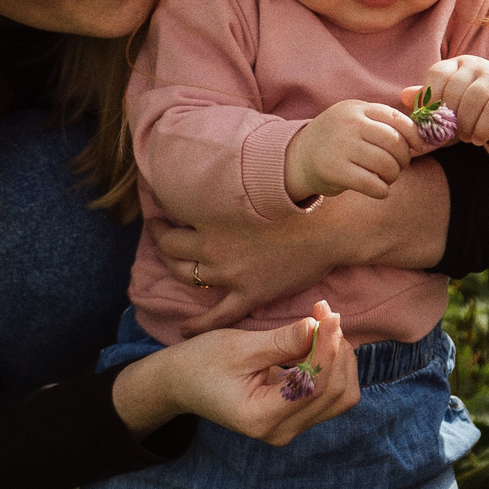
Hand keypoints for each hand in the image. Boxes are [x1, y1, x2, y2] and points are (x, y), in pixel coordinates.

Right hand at [112, 301, 361, 444]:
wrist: (180, 383)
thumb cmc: (201, 362)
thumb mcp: (239, 347)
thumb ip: (282, 341)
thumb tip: (320, 325)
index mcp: (261, 417)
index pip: (315, 385)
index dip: (328, 348)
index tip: (327, 314)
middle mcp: (280, 431)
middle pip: (338, 394)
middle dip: (338, 351)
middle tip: (325, 314)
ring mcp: (290, 428)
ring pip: (341, 396)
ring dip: (340, 358)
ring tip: (323, 325)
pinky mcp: (295, 417)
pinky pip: (330, 394)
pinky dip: (332, 366)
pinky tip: (320, 341)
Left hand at [148, 162, 448, 334]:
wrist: (331, 226)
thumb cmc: (299, 197)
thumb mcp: (257, 183)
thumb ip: (229, 183)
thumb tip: (219, 159)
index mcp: (213, 217)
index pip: (170, 223)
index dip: (159, 219)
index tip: (157, 212)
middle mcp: (215, 247)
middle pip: (171, 251)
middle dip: (161, 242)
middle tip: (159, 235)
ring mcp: (231, 274)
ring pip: (188, 278)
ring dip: (176, 272)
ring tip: (170, 267)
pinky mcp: (251, 294)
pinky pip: (216, 316)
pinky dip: (196, 324)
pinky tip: (184, 329)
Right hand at [286, 99, 422, 201]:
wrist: (298, 158)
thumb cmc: (337, 142)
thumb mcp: (355, 121)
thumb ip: (382, 123)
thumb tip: (423, 137)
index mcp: (356, 108)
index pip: (397, 119)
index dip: (413, 136)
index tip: (416, 148)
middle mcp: (348, 123)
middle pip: (394, 143)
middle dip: (404, 159)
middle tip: (398, 167)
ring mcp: (340, 146)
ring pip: (386, 165)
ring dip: (393, 176)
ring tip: (386, 178)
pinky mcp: (334, 171)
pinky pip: (373, 184)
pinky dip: (382, 191)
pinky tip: (378, 190)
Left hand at [409, 56, 488, 155]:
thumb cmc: (471, 112)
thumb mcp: (448, 106)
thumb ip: (428, 101)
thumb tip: (404, 96)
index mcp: (457, 64)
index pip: (438, 73)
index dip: (431, 96)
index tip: (431, 117)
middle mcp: (477, 65)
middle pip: (455, 88)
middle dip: (449, 116)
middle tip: (450, 133)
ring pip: (473, 99)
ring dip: (465, 124)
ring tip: (464, 137)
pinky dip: (481, 129)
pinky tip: (477, 139)